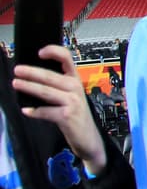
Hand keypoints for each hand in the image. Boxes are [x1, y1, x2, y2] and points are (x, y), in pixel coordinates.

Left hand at [12, 45, 106, 173]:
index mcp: (75, 79)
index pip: (67, 59)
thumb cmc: (75, 114)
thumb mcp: (69, 96)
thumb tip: (31, 78)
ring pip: (46, 91)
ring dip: (29, 87)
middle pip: (52, 76)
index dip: (54, 52)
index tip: (40, 52)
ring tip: (17, 83)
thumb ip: (55, 86)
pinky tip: (26, 110)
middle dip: (32, 72)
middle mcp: (75, 88)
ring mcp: (73, 102)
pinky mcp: (67, 116)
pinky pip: (46, 112)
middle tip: (18, 70)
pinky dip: (34, 111)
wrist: (88, 137)